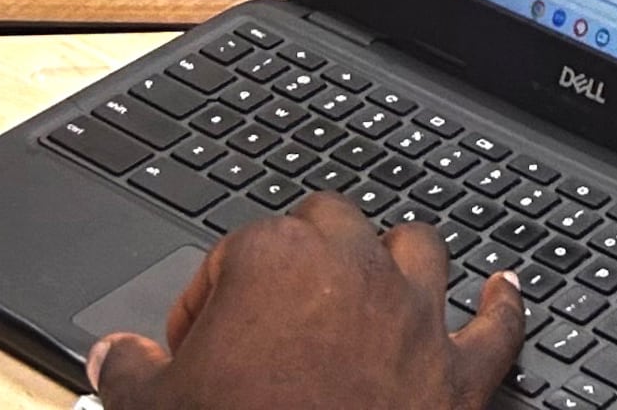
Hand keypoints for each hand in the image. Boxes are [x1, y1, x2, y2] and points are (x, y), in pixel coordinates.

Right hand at [89, 195, 523, 409]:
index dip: (211, 299)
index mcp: (275, 261)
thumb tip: (110, 357)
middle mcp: (353, 269)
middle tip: (277, 306)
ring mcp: (413, 315)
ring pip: (416, 248)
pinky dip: (504, 307)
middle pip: (330, 224)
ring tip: (376, 277)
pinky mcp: (459, 370)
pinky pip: (497, 326)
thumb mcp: (160, 407)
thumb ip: (130, 371)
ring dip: (397, 258)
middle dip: (304, 253)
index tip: (201, 342)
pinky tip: (506, 290)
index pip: (235, 252)